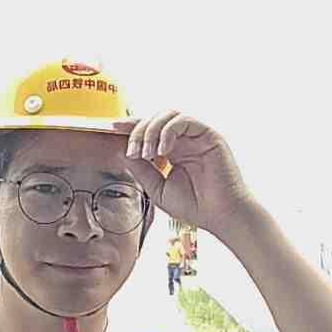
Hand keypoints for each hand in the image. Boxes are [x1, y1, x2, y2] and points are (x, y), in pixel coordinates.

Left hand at [112, 110, 253, 235]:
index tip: (111, 128)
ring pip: (168, 115)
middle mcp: (185, 140)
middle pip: (155, 118)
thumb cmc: (195, 206)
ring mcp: (197, 136)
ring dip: (151, 130)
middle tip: (132, 151)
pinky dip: (168, 131)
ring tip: (146, 153)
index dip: (130, 127)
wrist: (221, 216)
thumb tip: (123, 152)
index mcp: (174, 150)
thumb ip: (142, 170)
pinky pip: (184, 120)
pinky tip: (163, 151)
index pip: (150, 131)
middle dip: (138, 131)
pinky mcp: (209, 135)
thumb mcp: (158, 189)